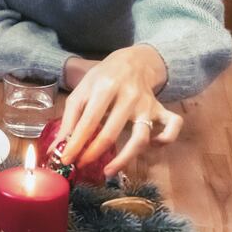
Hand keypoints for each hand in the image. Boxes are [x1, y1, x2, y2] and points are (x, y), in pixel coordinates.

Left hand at [53, 45, 182, 176]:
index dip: (76, 144)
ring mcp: (147, 105)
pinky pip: (172, 127)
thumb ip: (69, 119)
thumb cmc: (102, 79)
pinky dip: (165, 140)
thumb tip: (58, 147)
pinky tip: (151, 147)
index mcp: (105, 88)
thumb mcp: (82, 91)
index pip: (88, 122)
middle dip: (93, 154)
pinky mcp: (161, 109)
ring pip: (141, 137)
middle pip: (111, 133)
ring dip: (125, 159)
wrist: (133, 61)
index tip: (66, 160)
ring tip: (109, 171)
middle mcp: (128, 97)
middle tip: (81, 165)